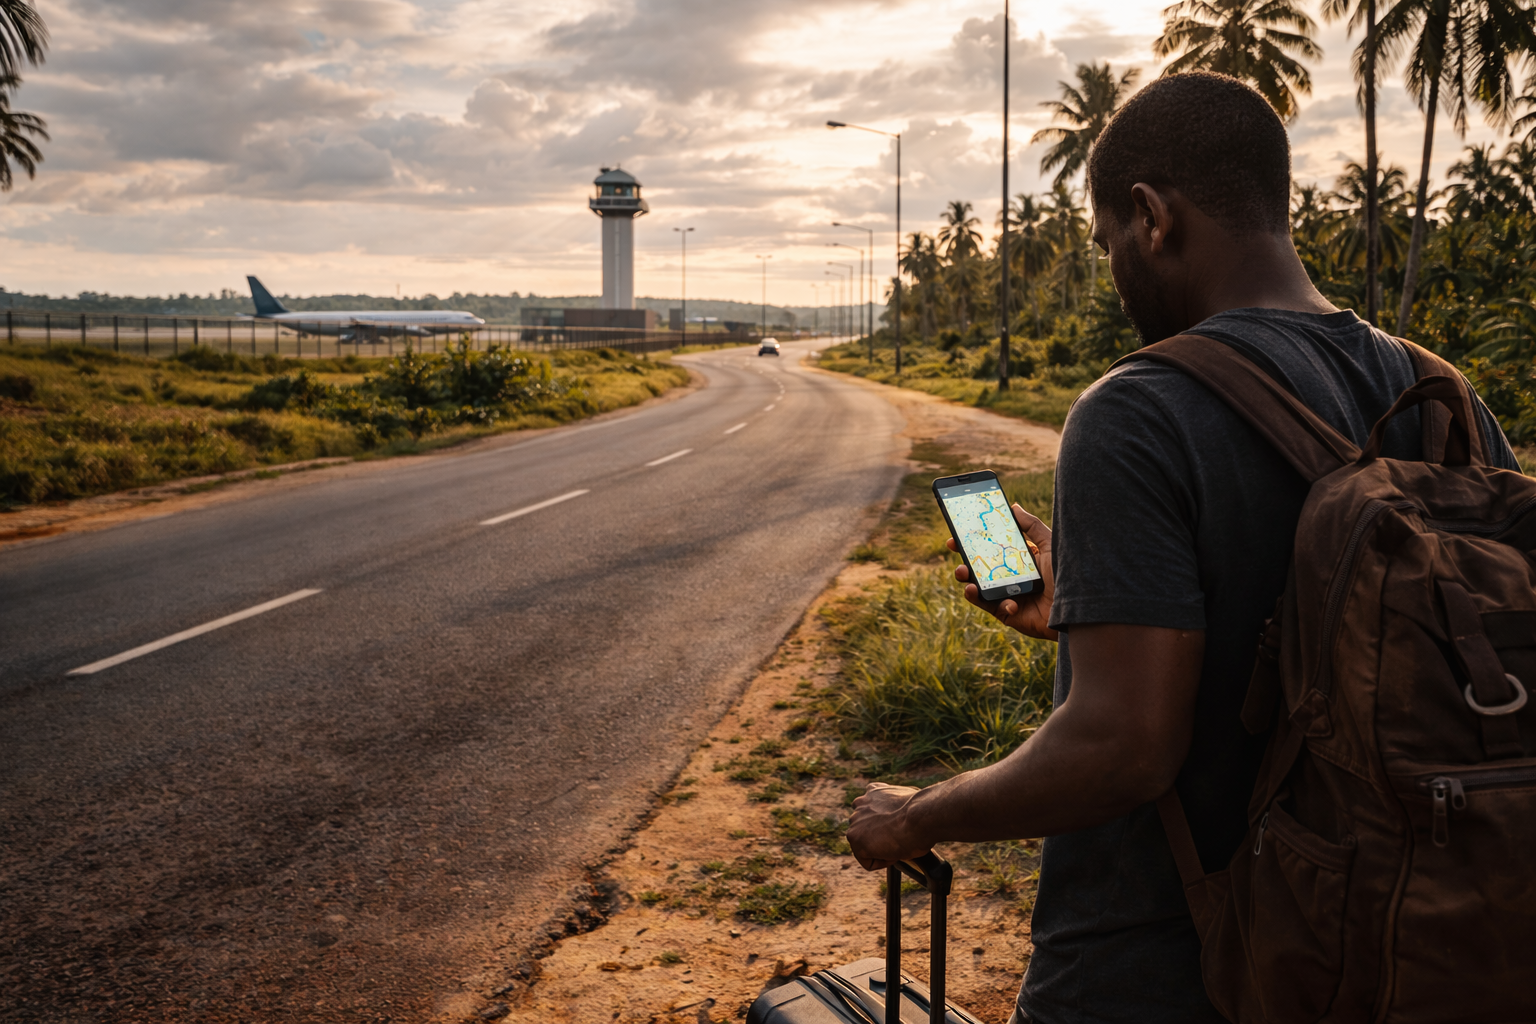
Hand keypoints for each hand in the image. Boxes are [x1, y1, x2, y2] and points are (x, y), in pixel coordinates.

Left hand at [846, 782, 929, 870]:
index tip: (902, 827)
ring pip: (868, 847)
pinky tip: (895, 850)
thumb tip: (902, 813)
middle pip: (868, 832)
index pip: (872, 813)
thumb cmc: (922, 812)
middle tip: (901, 836)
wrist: (921, 817)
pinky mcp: (854, 838)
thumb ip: (895, 805)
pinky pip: (869, 861)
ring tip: (899, 841)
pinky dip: (883, 861)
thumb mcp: (908, 800)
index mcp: (873, 791)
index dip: (889, 826)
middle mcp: (860, 803)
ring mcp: (855, 821)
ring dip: (883, 849)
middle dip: (882, 837)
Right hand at [950, 503, 1057, 640]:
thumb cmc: (1068, 576)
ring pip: (979, 586)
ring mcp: (1008, 595)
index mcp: (1020, 560)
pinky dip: (981, 599)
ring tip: (962, 572)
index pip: (992, 549)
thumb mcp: (1050, 545)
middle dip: (964, 556)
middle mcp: (1012, 577)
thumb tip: (1014, 506)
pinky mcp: (1008, 613)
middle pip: (981, 567)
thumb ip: (1032, 527)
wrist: (1079, 609)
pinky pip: (989, 605)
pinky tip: (982, 592)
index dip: (974, 541)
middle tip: (954, 547)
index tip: (958, 532)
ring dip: (966, 578)